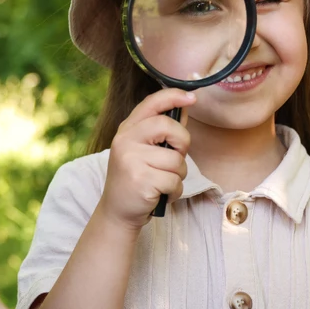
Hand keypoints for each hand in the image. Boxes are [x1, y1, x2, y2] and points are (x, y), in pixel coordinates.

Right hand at [99, 88, 194, 228]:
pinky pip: (174, 181)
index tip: (191, 97)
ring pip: (176, 160)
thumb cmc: (136, 179)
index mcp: (127, 130)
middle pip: (168, 126)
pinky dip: (174, 191)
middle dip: (182, 143)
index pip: (151, 104)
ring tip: (162, 182)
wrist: (117, 212)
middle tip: (174, 158)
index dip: (173, 96)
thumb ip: (162, 131)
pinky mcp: (140, 180)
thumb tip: (184, 107)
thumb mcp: (143, 150)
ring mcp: (131, 160)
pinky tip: (160, 194)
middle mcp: (125, 141)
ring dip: (178, 175)